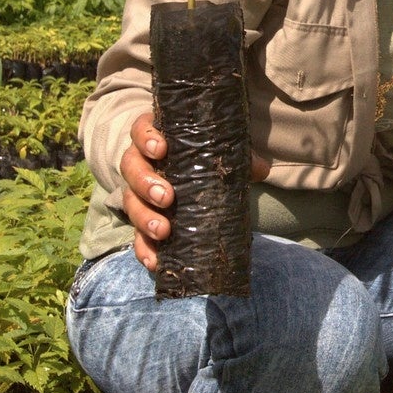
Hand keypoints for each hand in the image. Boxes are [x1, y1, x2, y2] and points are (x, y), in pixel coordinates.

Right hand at [120, 112, 269, 271]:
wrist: (191, 173)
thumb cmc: (202, 154)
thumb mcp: (218, 151)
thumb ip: (237, 155)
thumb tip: (261, 169)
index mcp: (155, 137)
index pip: (141, 131)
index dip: (146, 138)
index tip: (161, 149)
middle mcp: (140, 163)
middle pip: (131, 168)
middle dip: (146, 184)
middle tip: (167, 197)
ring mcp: (138, 193)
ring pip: (131, 202)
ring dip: (144, 218)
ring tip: (163, 231)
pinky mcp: (142, 220)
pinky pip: (136, 235)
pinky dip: (144, 248)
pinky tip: (154, 261)